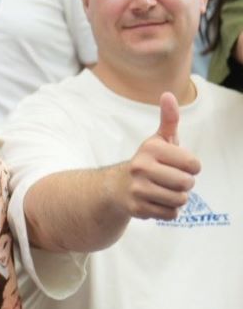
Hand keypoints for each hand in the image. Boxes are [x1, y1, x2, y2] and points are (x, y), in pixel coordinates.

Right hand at [119, 92, 200, 219]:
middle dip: (184, 184)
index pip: (193, 164)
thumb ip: (169, 119)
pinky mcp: (136, 207)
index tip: (179, 165)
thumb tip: (168, 94)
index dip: (191, 167)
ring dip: (176, 198)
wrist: (114, 186)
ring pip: (180, 200)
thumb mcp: (158, 140)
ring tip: (163, 191)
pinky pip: (170, 214)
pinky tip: (155, 201)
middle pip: (187, 183)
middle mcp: (141, 167)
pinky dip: (167, 210)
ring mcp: (137, 188)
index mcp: (151, 149)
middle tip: (170, 180)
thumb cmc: (146, 162)